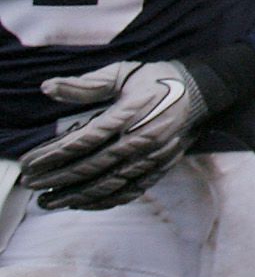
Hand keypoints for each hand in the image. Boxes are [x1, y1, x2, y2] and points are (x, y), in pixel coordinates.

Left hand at [20, 60, 208, 209]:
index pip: (83, 140)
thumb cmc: (158, 79)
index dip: (52, 155)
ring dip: (75, 195)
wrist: (204, 90)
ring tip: (50, 201)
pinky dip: (105, 200)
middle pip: (92, 166)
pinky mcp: (161, 166)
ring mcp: (152, 156)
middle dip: (57, 178)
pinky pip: (130, 190)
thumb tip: (47, 87)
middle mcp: (140, 138)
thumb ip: (84, 84)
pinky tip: (84, 202)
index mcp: (128, 114)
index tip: (29, 163)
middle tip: (32, 185)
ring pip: (109, 183)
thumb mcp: (122, 74)